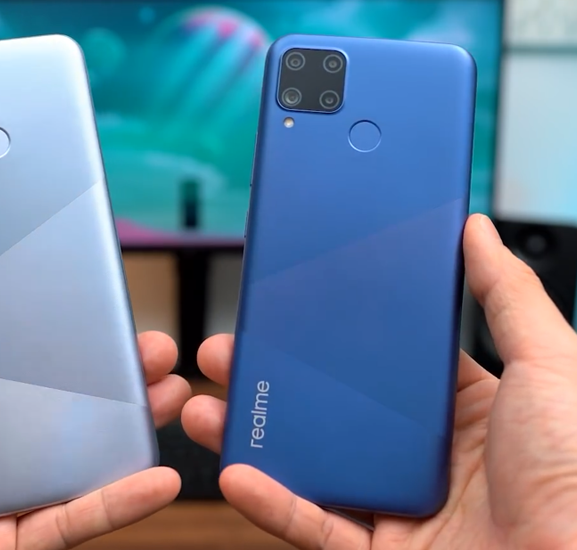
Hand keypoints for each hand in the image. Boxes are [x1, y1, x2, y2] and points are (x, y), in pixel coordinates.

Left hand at [0, 242, 190, 549]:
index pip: (10, 361)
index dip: (57, 337)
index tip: (92, 312)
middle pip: (57, 407)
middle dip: (112, 376)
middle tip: (149, 349)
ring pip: (78, 459)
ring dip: (130, 429)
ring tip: (168, 395)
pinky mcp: (10, 544)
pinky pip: (74, 519)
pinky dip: (120, 500)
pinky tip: (155, 474)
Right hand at [182, 214, 576, 549]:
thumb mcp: (551, 367)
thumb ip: (508, 298)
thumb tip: (475, 232)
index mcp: (461, 411)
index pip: (377, 365)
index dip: (326, 337)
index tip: (286, 308)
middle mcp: (422, 459)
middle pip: (328, 413)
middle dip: (269, 381)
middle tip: (229, 350)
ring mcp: (396, 509)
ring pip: (307, 467)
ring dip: (253, 437)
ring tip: (209, 406)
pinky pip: (313, 528)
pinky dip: (270, 504)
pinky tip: (236, 472)